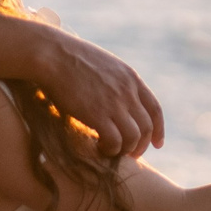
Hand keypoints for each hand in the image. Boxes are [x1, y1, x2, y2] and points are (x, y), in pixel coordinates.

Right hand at [33, 27, 166, 156]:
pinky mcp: (98, 114)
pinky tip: (99, 149)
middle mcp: (128, 91)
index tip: (157, 144)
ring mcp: (114, 103)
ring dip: (125, 150)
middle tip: (131, 155)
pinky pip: (115, 142)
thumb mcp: (103, 65)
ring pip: (133, 137)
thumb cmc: (69, 58)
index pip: (155, 109)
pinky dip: (110, 150)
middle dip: (141, 145)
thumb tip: (113, 96)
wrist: (52, 54)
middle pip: (147, 127)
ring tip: (112, 152)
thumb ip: (114, 81)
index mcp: (131, 78)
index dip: (158, 130)